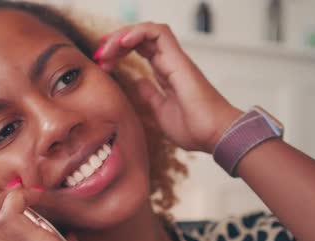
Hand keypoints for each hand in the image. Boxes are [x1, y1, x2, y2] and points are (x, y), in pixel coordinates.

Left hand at [95, 22, 243, 152]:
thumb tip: (138, 82)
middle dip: (116, 41)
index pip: (141, 49)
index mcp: (166, 74)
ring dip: (123, 35)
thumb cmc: (194, 129)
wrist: (214, 135)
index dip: (119, 51)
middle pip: (140, 37)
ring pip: (148, 31)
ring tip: (108, 50)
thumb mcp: (161, 113)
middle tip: (100, 55)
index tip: (103, 64)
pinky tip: (123, 42)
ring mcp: (175, 59)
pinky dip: (138, 32)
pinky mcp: (178, 60)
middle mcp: (170, 63)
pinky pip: (158, 33)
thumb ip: (150, 96)